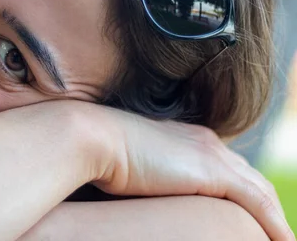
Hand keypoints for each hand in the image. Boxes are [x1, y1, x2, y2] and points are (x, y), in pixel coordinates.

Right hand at [85, 106, 293, 240]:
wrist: (94, 138)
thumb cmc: (100, 154)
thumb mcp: (132, 166)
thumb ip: (149, 176)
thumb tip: (142, 195)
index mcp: (190, 139)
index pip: (231, 169)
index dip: (245, 194)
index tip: (249, 220)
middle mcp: (207, 142)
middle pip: (253, 179)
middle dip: (268, 209)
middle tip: (274, 236)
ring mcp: (212, 154)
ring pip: (261, 192)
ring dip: (274, 221)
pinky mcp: (212, 171)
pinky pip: (258, 202)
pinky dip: (274, 225)